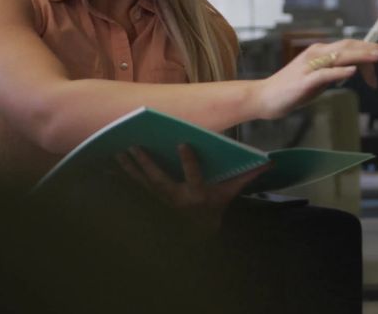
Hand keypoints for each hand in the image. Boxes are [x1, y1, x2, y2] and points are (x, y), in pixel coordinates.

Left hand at [117, 144, 270, 233]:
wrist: (196, 232)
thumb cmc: (215, 208)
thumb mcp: (231, 193)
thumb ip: (246, 176)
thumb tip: (268, 162)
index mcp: (198, 194)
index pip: (193, 176)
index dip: (189, 161)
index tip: (183, 143)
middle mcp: (176, 198)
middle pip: (158, 180)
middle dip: (146, 164)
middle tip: (133, 147)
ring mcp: (160, 201)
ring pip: (141, 183)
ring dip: (128, 168)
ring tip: (117, 152)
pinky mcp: (150, 201)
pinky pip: (134, 187)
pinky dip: (121, 177)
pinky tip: (109, 165)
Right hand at [256, 39, 377, 119]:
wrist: (265, 98)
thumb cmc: (293, 89)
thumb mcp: (320, 80)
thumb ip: (336, 74)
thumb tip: (355, 71)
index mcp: (321, 53)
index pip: (350, 46)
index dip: (369, 49)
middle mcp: (316, 54)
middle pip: (349, 47)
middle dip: (371, 49)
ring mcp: (310, 66)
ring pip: (340, 56)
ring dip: (362, 56)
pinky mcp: (304, 81)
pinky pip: (324, 74)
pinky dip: (339, 72)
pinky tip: (352, 72)